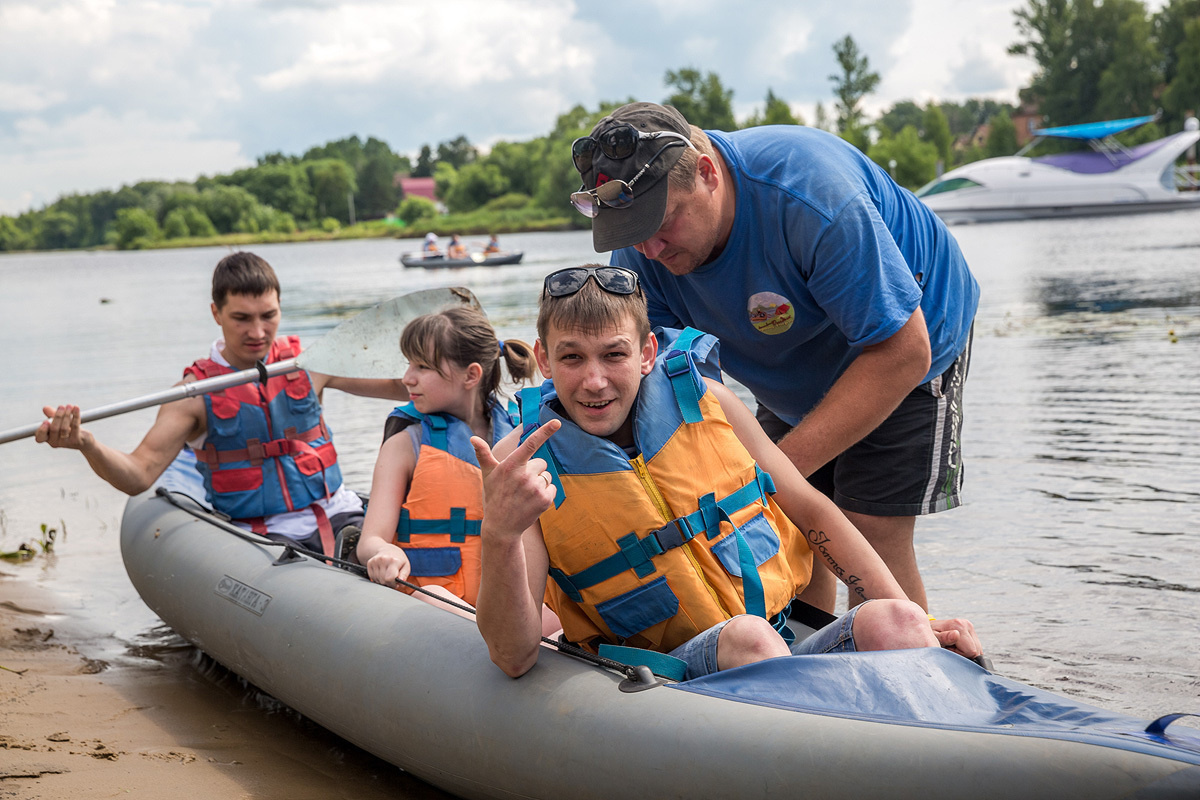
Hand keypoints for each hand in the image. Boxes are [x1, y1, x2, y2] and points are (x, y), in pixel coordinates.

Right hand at [34, 405, 88, 449]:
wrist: (84, 440)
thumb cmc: (69, 429)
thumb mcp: (59, 421)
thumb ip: (51, 415)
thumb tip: (45, 408)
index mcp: (47, 438)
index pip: (40, 438)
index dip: (42, 430)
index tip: (46, 421)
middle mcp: (55, 442)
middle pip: (54, 429)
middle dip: (58, 416)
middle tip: (61, 406)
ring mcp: (66, 443)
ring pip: (64, 428)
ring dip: (67, 415)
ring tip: (69, 406)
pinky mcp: (76, 441)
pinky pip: (75, 427)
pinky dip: (76, 416)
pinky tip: (76, 408)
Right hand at [366, 544, 411, 586]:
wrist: (388, 550)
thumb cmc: (398, 559)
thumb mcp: (406, 565)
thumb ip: (404, 575)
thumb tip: (401, 582)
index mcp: (394, 560)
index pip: (389, 578)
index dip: (393, 583)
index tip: (396, 582)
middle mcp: (383, 559)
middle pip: (383, 580)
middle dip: (389, 583)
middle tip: (392, 578)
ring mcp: (375, 561)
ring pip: (377, 580)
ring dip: (383, 580)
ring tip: (387, 574)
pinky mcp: (369, 563)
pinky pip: (372, 577)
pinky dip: (377, 578)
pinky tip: (382, 572)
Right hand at [471, 420, 561, 539]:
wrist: (501, 526)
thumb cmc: (494, 496)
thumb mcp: (487, 474)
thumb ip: (483, 454)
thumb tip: (472, 438)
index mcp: (510, 466)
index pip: (530, 444)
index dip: (544, 431)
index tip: (557, 422)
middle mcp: (524, 476)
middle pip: (541, 463)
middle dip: (533, 471)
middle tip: (519, 484)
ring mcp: (535, 489)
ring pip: (547, 476)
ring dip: (539, 482)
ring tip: (524, 494)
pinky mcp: (545, 500)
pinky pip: (552, 488)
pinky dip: (545, 493)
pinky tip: (532, 501)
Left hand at [930, 617, 982, 658]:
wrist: (925, 628)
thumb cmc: (927, 636)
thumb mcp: (933, 638)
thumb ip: (944, 638)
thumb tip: (956, 635)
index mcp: (958, 625)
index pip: (971, 651)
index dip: (959, 655)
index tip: (948, 649)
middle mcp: (966, 624)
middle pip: (976, 651)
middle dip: (963, 653)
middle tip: (949, 648)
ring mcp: (969, 626)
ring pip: (977, 649)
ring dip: (965, 651)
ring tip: (951, 646)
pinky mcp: (970, 629)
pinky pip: (976, 646)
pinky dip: (967, 649)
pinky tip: (956, 645)